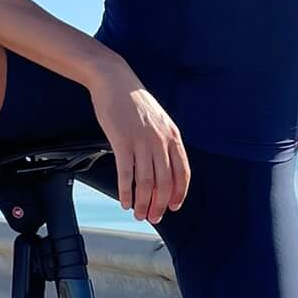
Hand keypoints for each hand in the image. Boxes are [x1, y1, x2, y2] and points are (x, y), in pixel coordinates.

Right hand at [88, 65, 190, 223]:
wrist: (115, 81)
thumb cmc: (134, 102)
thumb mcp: (158, 120)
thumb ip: (163, 143)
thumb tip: (163, 168)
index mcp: (173, 136)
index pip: (183, 172)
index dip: (179, 193)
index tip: (173, 207)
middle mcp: (160, 141)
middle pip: (164, 182)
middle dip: (159, 204)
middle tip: (153, 217)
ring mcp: (141, 141)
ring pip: (146, 182)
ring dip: (142, 203)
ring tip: (138, 213)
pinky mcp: (122, 142)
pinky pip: (126, 174)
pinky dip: (126, 191)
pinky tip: (125, 201)